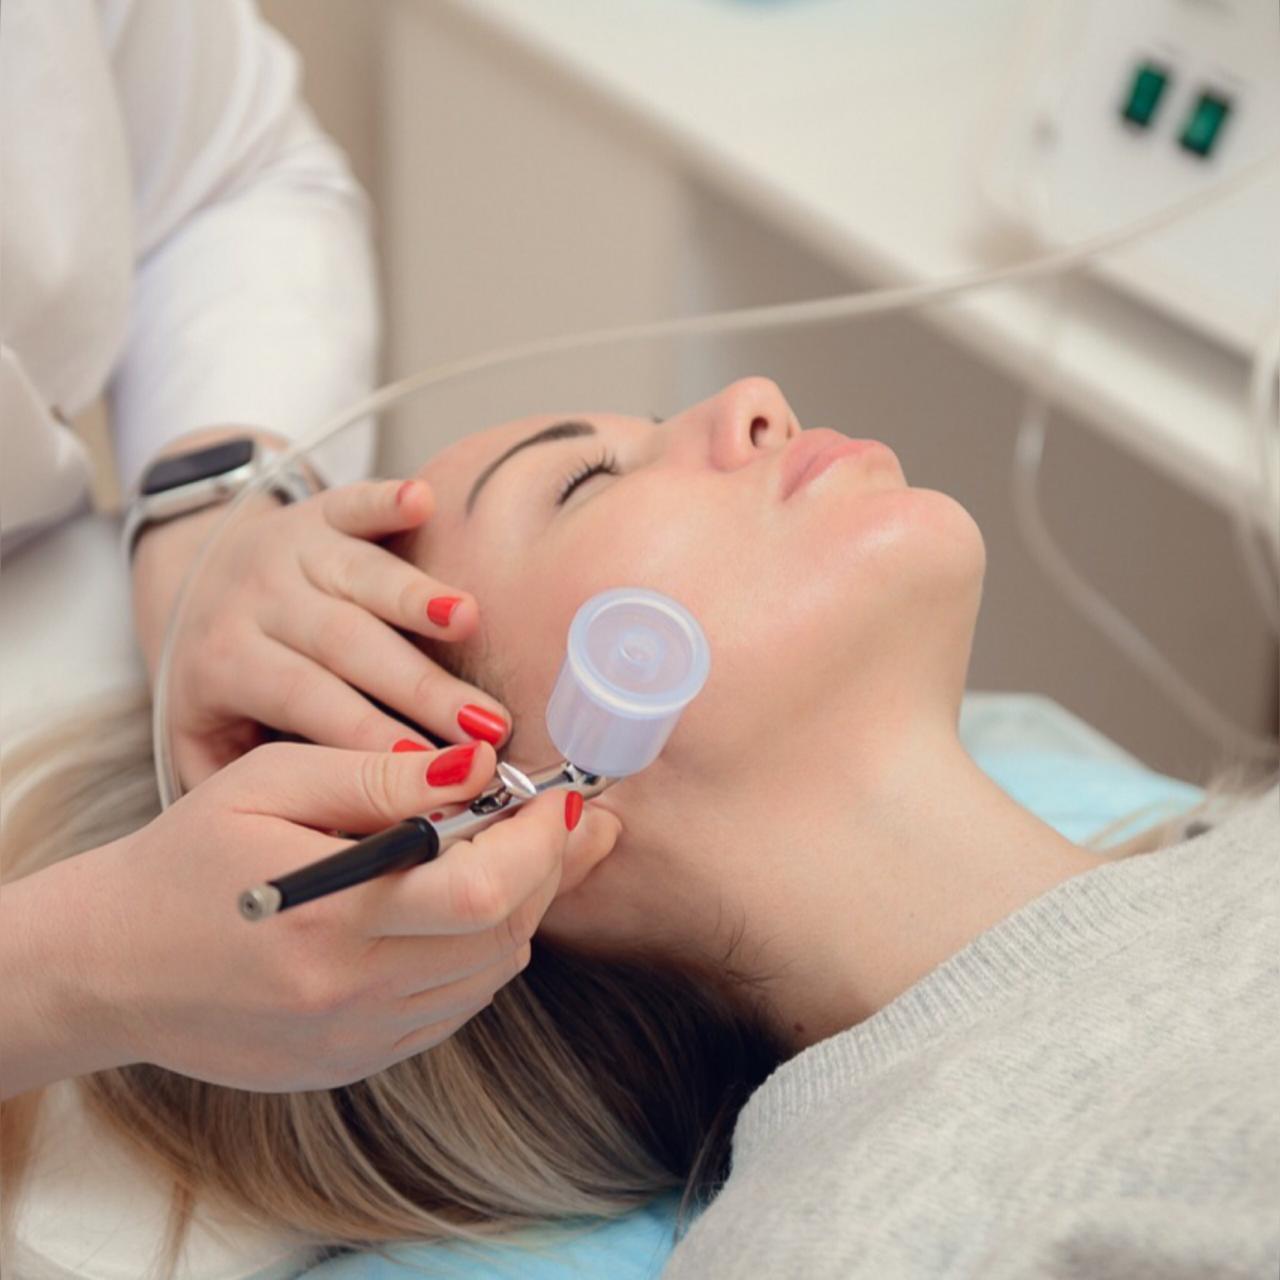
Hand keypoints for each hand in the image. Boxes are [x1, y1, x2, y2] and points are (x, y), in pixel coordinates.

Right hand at [67, 742, 617, 1092]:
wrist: (113, 964)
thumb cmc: (186, 858)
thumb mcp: (271, 784)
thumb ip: (380, 775)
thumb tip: (479, 769)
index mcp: (331, 919)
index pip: (482, 890)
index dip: (541, 842)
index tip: (560, 797)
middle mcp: (352, 993)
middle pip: (503, 935)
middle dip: (549, 868)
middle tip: (563, 819)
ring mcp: (356, 1038)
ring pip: (490, 975)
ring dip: (522, 909)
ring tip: (522, 852)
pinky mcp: (354, 1061)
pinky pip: (454, 1007)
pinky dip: (482, 953)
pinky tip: (470, 907)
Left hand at [132, 470, 509, 786]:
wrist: (189, 580)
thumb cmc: (220, 679)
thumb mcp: (202, 737)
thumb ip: (245, 784)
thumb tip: (324, 831)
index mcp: (228, 661)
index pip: (305, 699)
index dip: (363, 733)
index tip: (422, 772)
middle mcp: (260, 599)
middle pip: (346, 643)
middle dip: (418, 686)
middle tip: (482, 727)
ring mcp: (293, 549)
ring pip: (359, 575)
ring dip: (416, 596)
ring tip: (469, 621)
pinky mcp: (320, 513)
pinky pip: (352, 502)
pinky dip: (387, 499)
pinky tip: (423, 501)